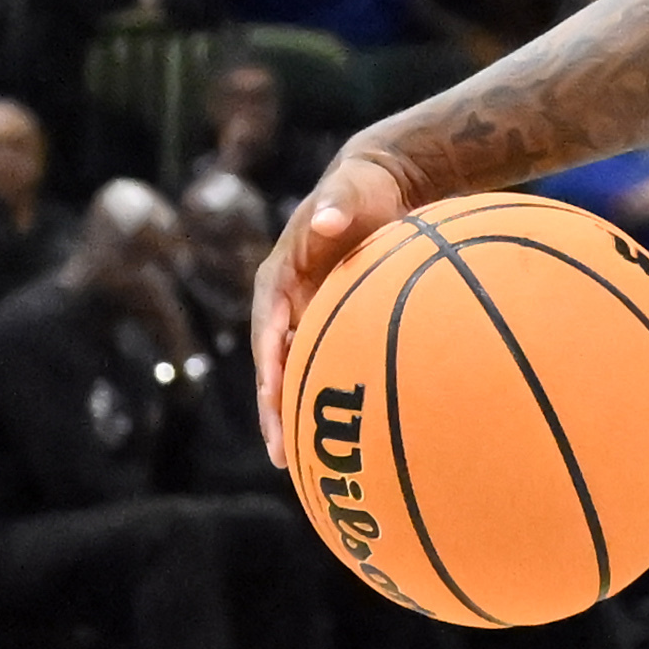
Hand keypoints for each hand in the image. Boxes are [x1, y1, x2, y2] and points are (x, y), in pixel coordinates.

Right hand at [254, 146, 414, 462]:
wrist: (381, 184)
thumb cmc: (363, 187)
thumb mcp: (350, 190)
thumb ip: (337, 205)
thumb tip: (327, 219)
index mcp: (278, 278)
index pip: (267, 329)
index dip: (269, 365)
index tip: (274, 398)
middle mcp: (284, 303)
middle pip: (274, 364)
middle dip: (274, 409)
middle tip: (281, 453)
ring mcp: (304, 316)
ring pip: (294, 373)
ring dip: (293, 414)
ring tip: (298, 464)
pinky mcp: (327, 322)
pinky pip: (322, 365)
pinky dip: (325, 396)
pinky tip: (342, 433)